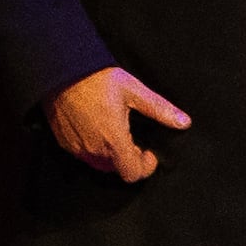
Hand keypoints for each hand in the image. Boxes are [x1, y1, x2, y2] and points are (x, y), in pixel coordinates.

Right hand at [47, 65, 192, 184]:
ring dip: (112, 156)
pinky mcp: (64, 143)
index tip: (149, 152)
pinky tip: (99, 129)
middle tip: (134, 139)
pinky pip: (84, 156)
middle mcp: (93, 150)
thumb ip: (159, 109)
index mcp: (113, 140)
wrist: (62, 72)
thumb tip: (184, 122)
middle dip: (129, 159)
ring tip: (117, 133)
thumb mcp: (134, 91)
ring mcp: (77, 148)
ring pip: (100, 165)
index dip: (145, 167)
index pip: (132, 174)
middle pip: (117, 170)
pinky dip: (95, 149)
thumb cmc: (98, 80)